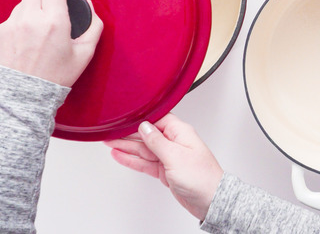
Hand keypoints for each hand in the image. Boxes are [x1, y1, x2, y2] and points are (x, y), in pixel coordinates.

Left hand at [0, 0, 103, 86]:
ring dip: (35, 6)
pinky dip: (24, 21)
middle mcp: (30, 19)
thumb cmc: (56, 77)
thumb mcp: (85, 53)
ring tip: (42, 27)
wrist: (26, 96)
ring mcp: (12, 25)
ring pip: (24, 1)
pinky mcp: (0, 32)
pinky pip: (14, 16)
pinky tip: (30, 38)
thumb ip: (94, 26)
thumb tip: (90, 6)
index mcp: (54, 22)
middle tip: (54, 1)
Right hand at [104, 114, 223, 220]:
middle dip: (128, 134)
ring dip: (127, 147)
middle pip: (147, 135)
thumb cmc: (202, 178)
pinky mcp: (166, 170)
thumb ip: (157, 141)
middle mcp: (175, 143)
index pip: (157, 120)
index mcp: (181, 133)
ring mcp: (170, 157)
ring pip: (144, 149)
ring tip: (109, 142)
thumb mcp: (175, 156)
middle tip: (110, 133)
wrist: (209, 200)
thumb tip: (144, 127)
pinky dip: (132, 160)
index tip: (124, 120)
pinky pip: (146, 162)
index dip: (140, 120)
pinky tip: (121, 156)